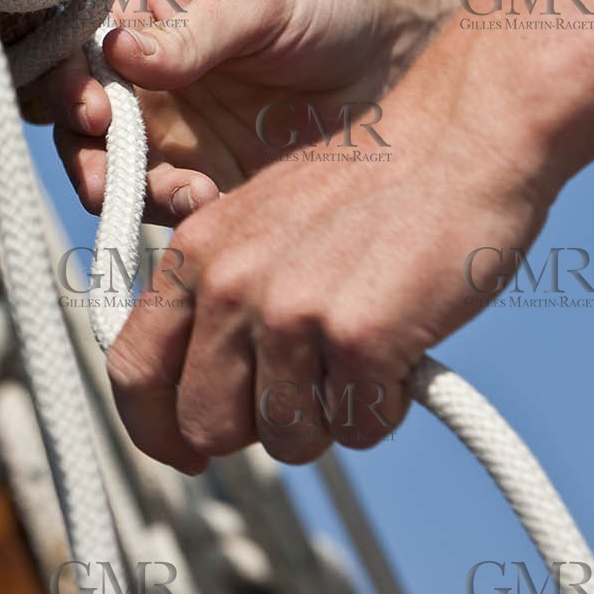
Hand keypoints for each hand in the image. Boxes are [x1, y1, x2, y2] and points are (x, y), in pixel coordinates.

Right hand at [42, 0, 440, 225]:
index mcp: (140, 22)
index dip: (66, 84)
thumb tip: (118, 51)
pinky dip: (178, 217)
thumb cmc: (322, 1)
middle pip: (79, 128)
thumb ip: (192, 28)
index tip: (91, 110)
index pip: (75, 54)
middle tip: (109, 180)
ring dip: (130, 194)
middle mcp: (142, 84)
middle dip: (85, 157)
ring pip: (117, 177)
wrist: (396, 54)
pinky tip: (213, 207)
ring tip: (183, 195)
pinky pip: (171, 212)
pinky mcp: (208, 185)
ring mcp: (172, 139)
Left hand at [104, 70, 551, 472]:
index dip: (157, 429)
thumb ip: (221, 296)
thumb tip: (200, 398)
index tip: (188, 452)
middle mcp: (229, 283)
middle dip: (261, 426)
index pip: (134, 369)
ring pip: (286, 440)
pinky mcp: (357, 339)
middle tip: (312, 386)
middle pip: (208, 425)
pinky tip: (402, 347)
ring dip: (331, 416)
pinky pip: (360, 430)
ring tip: (363, 348)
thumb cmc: (373, 188)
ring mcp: (289, 311)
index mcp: (197, 252)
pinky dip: (387, 407)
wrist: (459, 141)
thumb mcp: (262, 224)